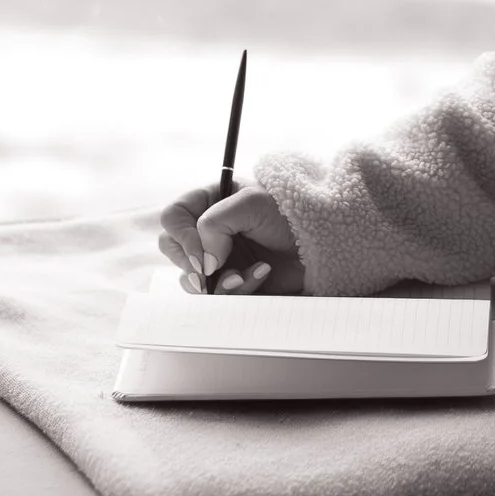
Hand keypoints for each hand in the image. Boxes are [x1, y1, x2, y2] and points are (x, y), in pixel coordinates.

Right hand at [157, 179, 307, 295]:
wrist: (322, 241)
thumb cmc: (289, 213)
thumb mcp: (251, 202)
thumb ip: (215, 223)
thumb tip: (204, 263)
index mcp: (210, 201)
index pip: (173, 217)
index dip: (182, 237)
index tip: (203, 257)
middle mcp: (208, 229)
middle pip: (172, 248)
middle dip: (191, 265)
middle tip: (211, 271)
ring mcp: (218, 257)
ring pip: (191, 278)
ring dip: (217, 282)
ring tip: (246, 275)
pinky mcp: (231, 280)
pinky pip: (217, 295)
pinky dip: (237, 290)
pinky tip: (261, 275)